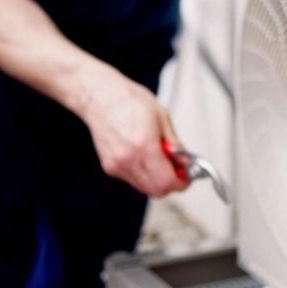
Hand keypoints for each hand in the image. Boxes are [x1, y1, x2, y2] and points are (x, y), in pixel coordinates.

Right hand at [79, 69, 190, 197]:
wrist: (100, 97)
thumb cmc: (128, 100)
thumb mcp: (162, 116)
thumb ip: (175, 143)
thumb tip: (184, 161)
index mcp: (144, 145)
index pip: (166, 182)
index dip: (180, 182)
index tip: (186, 177)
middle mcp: (128, 159)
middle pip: (156, 191)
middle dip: (170, 184)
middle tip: (177, 170)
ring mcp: (117, 165)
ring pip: (144, 188)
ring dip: (156, 179)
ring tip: (159, 159)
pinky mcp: (110, 167)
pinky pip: (133, 179)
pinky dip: (143, 173)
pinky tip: (143, 156)